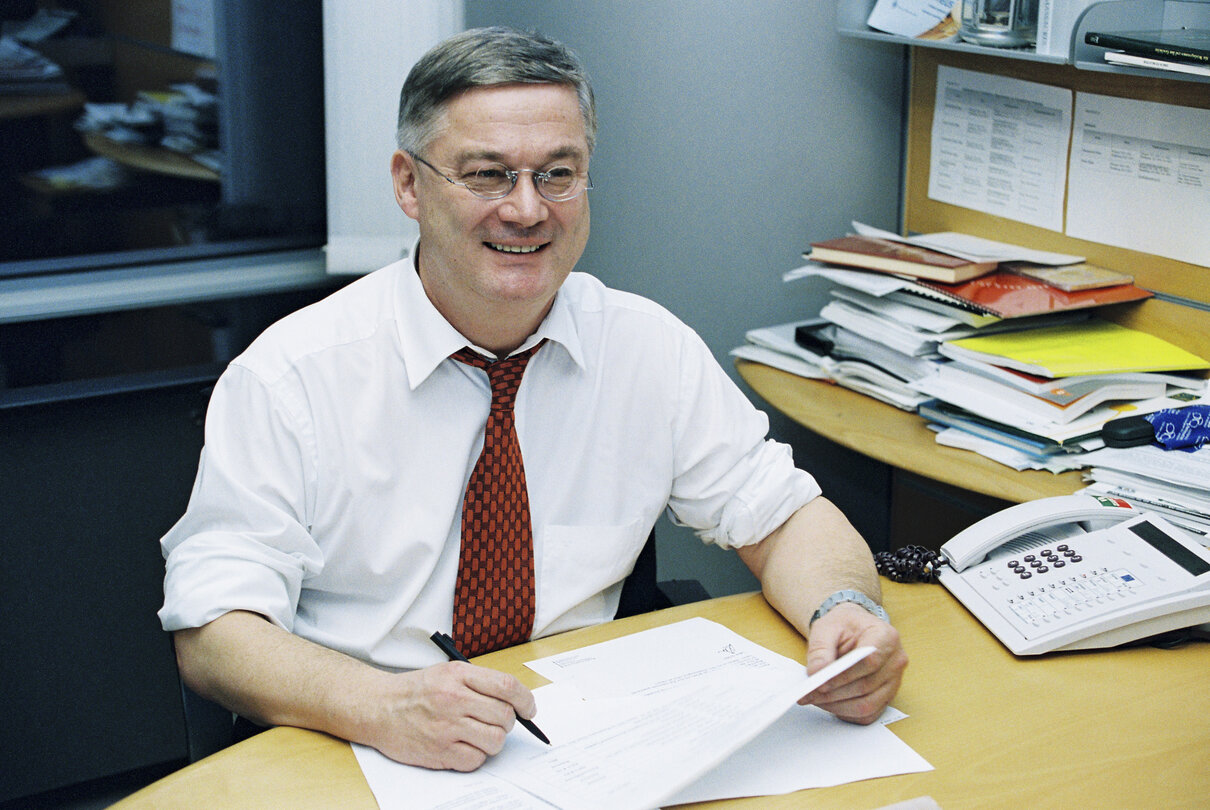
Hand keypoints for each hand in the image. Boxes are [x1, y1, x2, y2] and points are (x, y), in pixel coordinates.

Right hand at [369, 661, 537, 770]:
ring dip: (494, 741)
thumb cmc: (415, 691)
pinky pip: (476, 759)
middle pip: (504, 715)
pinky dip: (476, 756)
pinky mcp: (439, 751)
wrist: (378, 708)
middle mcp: (453, 699)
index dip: (525, 699)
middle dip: (509, 722)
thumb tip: (514, 700)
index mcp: (458, 675)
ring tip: (481, 735)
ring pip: (495, 740)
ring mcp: (446, 726)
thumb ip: (478, 683)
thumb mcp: (446, 673)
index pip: (507, 685)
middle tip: (499, 723)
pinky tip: (465, 746)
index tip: (529, 709)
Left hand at [799, 602, 906, 724]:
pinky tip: (829, 703)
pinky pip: (868, 714)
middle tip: (808, 694)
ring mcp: (894, 682)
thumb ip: (820, 649)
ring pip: (867, 705)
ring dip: (837, 706)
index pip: (869, 661)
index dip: (843, 676)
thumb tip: (817, 673)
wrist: (853, 630)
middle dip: (834, 694)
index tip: (820, 682)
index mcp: (886, 637)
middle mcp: (896, 661)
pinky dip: (846, 713)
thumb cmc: (843, 626)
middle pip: (866, 686)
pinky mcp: (887, 697)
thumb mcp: (826, 627)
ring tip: (815, 699)